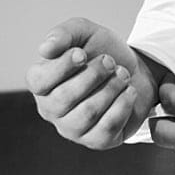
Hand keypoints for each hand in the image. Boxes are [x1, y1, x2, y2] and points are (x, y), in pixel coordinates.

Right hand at [27, 18, 155, 148]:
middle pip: (65, 98)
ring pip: (87, 113)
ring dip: (111, 89)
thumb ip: (63, 34)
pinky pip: (107, 128)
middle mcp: (51, 109)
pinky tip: (129, 92)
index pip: (38, 82)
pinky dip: (122, 105)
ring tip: (122, 75)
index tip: (82, 54)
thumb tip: (44, 49)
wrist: (136, 70)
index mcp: (41, 83)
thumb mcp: (84, 33)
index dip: (61, 67)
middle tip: (110, 62)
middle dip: (93, 75)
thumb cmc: (102, 51)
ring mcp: (72, 129)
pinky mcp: (96, 141)